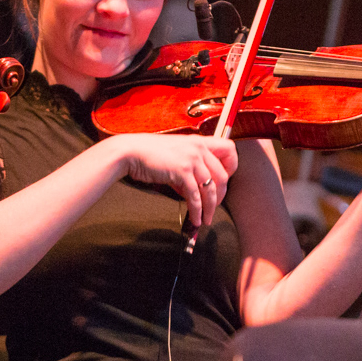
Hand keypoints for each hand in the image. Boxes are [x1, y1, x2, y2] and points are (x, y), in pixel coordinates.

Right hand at [113, 133, 238, 227]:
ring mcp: (191, 159)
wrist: (130, 152)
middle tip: (214, 206)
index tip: (222, 181)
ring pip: (211, 189)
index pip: (229, 149)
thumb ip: (189, 170)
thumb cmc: (149, 154)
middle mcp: (199, 148)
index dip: (231, 167)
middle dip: (221, 195)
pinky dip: (197, 211)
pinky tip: (195, 219)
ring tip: (206, 219)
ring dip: (210, 208)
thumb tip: (194, 193)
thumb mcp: (176, 156)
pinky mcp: (181, 171)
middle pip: (223, 175)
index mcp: (199, 141)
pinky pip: (195, 196)